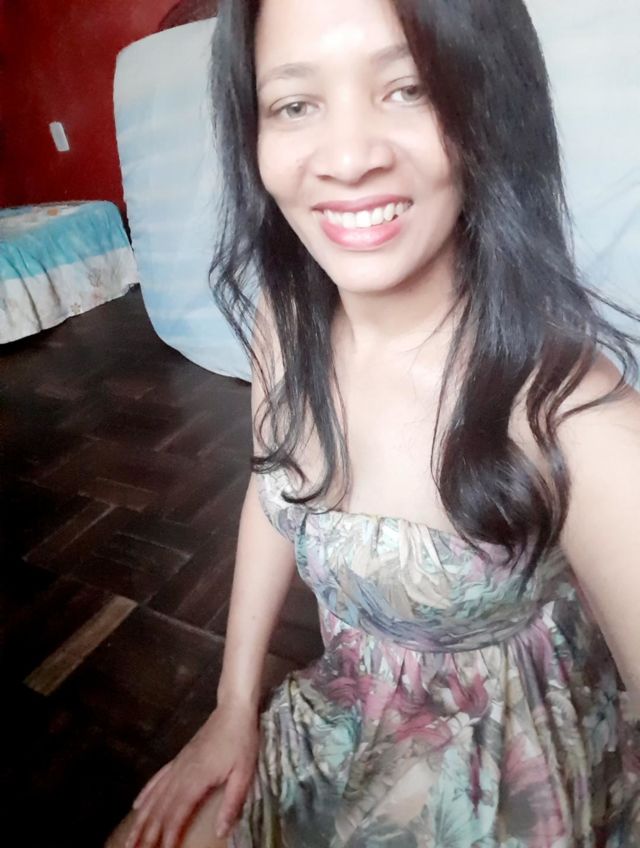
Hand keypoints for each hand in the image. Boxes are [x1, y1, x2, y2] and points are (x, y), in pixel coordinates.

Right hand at [125, 700, 258, 847]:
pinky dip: (145, 794)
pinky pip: (157, 778)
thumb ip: (232, 802)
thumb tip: (222, 831)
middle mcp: (182, 773)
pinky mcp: (179, 758)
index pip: (178, 812)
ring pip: (154, 795)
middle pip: (160, 807)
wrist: (233, 710)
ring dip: (141, 818)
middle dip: (147, 832)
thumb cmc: (241, 741)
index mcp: (197, 778)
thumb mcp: (244, 773)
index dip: (169, 834)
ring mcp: (178, 765)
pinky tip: (136, 806)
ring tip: (130, 838)